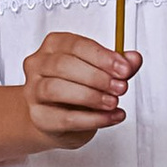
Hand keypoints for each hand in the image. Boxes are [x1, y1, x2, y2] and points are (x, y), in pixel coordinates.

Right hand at [20, 31, 137, 152]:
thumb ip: (117, 65)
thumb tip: (134, 59)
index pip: (75, 45)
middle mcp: (38, 64)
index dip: (102, 57)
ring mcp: (33, 91)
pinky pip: (64, 118)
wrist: (55, 120)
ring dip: (91, 96)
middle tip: (121, 88)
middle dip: (97, 77)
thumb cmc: (76, 90)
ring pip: (56, 89)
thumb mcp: (100, 73)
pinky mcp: (38, 117)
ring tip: (113, 102)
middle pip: (63, 65)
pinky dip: (92, 119)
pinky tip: (111, 117)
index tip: (124, 69)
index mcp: (54, 45)